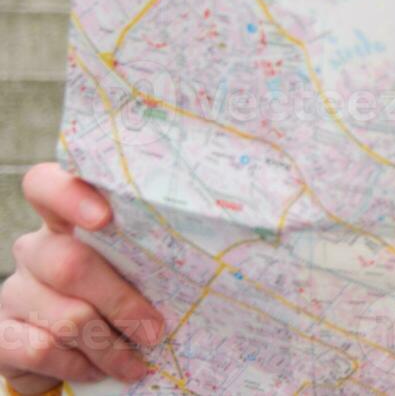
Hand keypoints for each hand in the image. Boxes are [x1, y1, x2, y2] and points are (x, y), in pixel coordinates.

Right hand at [1, 163, 164, 392]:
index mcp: (69, 221)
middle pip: (70, 263)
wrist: (67, 355)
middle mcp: (37, 250)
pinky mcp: (1, 334)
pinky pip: (42, 349)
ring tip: (135, 363)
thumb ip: (155, 255)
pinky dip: (79, 365)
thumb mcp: (138, 270)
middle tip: (154, 331)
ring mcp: (15, 291)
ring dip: (109, 346)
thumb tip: (213, 256)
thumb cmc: (119, 299)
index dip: (70, 195)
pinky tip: (97, 370)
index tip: (104, 218)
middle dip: (122, 302)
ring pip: (66, 316)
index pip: (48, 185)